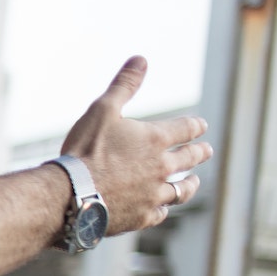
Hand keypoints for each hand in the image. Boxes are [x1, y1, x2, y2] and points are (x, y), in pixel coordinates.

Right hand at [60, 56, 210, 232]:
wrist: (70, 194)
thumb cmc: (85, 150)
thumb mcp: (102, 110)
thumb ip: (124, 85)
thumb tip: (140, 59)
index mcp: (155, 139)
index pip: (186, 129)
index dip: (195, 126)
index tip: (201, 126)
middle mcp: (162, 167)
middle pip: (190, 159)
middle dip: (199, 153)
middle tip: (206, 151)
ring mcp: (154, 194)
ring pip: (181, 190)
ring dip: (190, 184)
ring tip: (193, 182)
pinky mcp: (142, 216)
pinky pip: (160, 213)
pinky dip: (163, 208)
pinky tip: (162, 207)